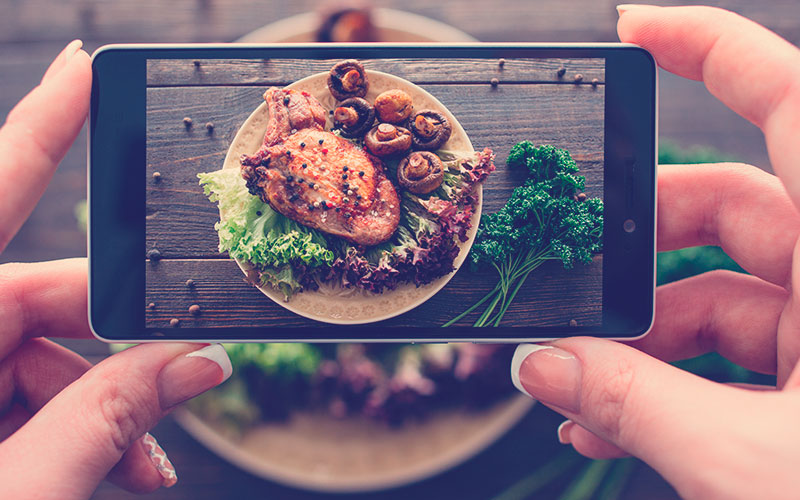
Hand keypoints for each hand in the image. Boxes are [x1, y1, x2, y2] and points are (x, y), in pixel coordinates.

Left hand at [0, 41, 231, 498]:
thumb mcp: (17, 493)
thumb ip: (108, 420)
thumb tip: (196, 364)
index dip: (43, 127)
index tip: (92, 72)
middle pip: (32, 299)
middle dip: (118, 346)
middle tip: (179, 395)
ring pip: (30, 359)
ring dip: (101, 407)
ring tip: (143, 472)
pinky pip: (11, 398)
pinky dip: (67, 430)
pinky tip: (108, 473)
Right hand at [511, 6, 799, 498]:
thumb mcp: (749, 463)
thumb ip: (632, 405)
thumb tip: (543, 369)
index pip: (793, 105)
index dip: (712, 48)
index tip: (635, 29)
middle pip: (728, 209)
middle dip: (632, 247)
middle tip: (568, 283)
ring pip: (721, 294)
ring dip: (638, 338)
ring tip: (575, 386)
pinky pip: (735, 356)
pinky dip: (672, 380)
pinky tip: (615, 420)